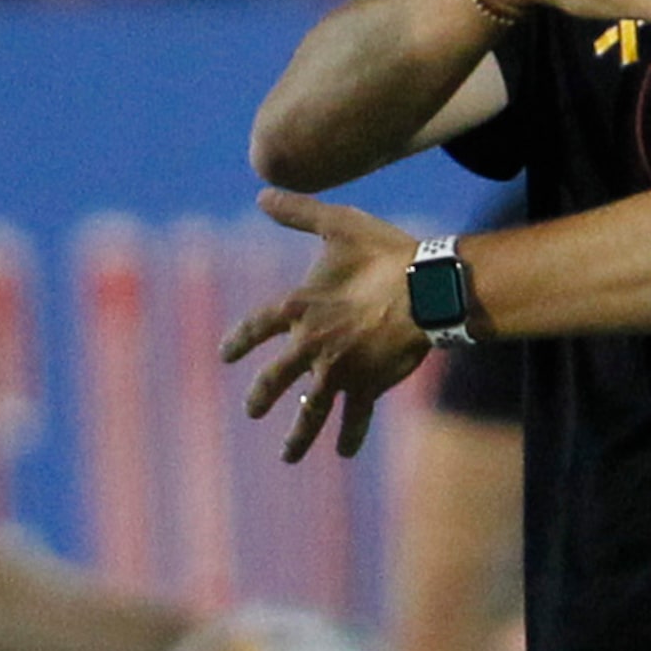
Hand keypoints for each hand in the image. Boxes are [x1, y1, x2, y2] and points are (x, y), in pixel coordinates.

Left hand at [220, 191, 428, 461]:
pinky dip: (350, 437)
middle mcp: (310, 345)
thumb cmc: (383, 253)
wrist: (424, 288)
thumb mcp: (338, 224)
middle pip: (276, 379)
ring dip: (297, 435)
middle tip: (253, 410)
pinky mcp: (366, 386)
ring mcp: (337, 370)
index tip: (226, 354)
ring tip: (288, 456)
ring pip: (310, 411)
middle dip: (263, 397)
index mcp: (298, 307)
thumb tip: (262, 194)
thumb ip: (298, 212)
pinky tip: (344, 452)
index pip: (257, 326)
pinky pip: (355, 418)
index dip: (240, 340)